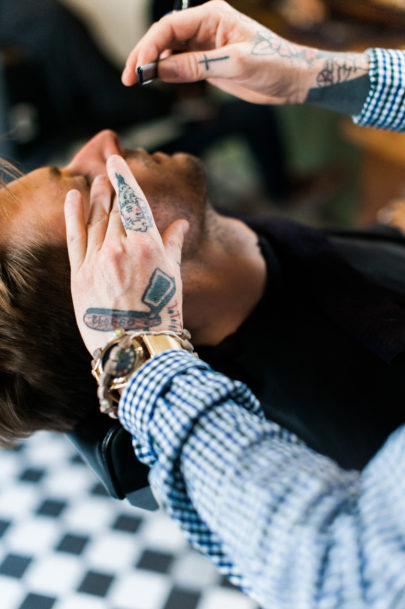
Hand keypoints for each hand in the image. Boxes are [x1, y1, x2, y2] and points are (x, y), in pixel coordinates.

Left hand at [64, 155, 188, 355]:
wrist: (138, 348)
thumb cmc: (163, 315)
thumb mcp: (174, 278)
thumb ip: (172, 245)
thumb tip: (180, 224)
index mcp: (147, 246)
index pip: (134, 202)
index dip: (123, 178)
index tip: (116, 161)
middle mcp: (120, 248)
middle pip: (115, 210)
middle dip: (112, 189)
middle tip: (108, 174)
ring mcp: (97, 261)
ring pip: (95, 220)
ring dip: (96, 198)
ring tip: (96, 183)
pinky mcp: (79, 276)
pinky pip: (74, 238)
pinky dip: (72, 216)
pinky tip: (72, 197)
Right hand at [122, 0, 310, 104]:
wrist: (294, 79)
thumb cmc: (275, 63)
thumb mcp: (236, 65)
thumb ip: (198, 66)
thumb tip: (162, 71)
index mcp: (212, 16)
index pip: (170, 27)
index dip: (149, 47)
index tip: (138, 69)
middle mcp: (205, 26)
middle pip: (164, 36)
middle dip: (144, 56)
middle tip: (129, 78)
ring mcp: (205, 44)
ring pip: (169, 51)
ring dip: (152, 65)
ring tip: (137, 82)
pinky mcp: (208, 62)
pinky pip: (179, 64)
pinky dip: (166, 73)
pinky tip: (156, 82)